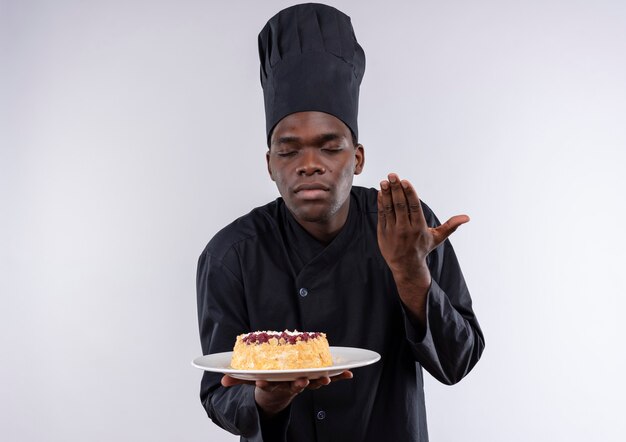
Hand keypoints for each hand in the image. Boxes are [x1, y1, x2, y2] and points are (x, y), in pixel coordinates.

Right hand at [221, 370, 352, 416]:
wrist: (277, 397)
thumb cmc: (265, 382)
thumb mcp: (251, 382)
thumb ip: (238, 380)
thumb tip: (222, 380)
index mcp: (273, 385)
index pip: (268, 385)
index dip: (265, 383)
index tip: (262, 381)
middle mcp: (288, 385)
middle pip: (294, 385)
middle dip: (299, 384)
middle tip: (302, 381)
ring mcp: (302, 384)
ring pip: (312, 383)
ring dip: (320, 381)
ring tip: (328, 379)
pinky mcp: (313, 380)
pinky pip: (327, 379)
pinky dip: (339, 376)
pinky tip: (350, 373)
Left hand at [378, 173, 468, 321]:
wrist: (406, 266)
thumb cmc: (423, 248)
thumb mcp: (437, 238)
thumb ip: (450, 226)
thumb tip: (467, 218)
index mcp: (419, 227)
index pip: (413, 207)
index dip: (409, 193)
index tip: (404, 181)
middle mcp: (405, 229)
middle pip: (400, 206)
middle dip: (396, 189)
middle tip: (392, 175)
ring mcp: (392, 230)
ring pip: (389, 209)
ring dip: (386, 194)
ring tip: (384, 181)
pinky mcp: (383, 232)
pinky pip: (381, 215)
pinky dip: (380, 203)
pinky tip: (381, 192)